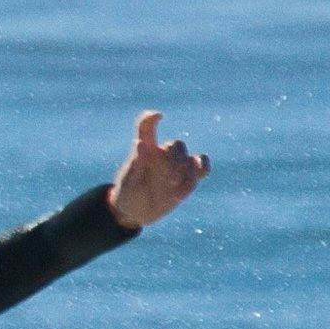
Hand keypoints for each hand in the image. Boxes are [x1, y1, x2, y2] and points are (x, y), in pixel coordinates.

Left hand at [107, 110, 207, 230]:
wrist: (136, 212)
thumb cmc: (128, 193)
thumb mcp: (128, 180)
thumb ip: (136, 162)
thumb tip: (140, 143)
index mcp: (146, 150)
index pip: (147, 128)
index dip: (151, 119)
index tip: (158, 116)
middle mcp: (163, 154)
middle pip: (177, 146)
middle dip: (176, 162)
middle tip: (168, 181)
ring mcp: (177, 165)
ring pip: (192, 159)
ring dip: (188, 174)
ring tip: (175, 191)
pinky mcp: (188, 177)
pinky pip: (202, 167)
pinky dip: (200, 174)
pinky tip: (184, 192)